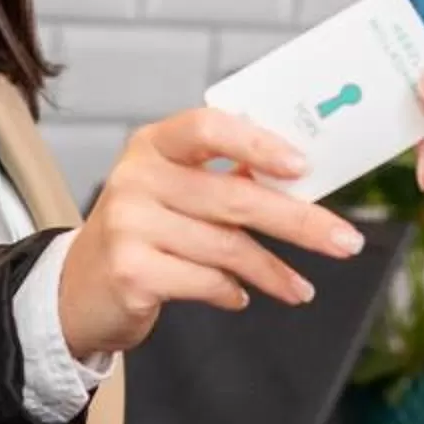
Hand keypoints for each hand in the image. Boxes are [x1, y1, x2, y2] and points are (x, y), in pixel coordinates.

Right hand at [56, 109, 365, 356]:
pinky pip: (205, 281)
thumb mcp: (176, 190)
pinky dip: (233, 291)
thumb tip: (305, 178)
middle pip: (234, 196)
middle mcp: (136, 178)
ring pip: (227, 246)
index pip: (208, 127)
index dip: (259, 143)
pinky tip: (241, 296)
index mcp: (154, 145)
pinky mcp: (130, 271)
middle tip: (345, 241)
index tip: (304, 165)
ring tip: (301, 288)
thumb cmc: (147, 232)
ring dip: (274, 271)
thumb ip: (228, 177)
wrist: (78, 289)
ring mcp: (128, 225)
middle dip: (300, 222)